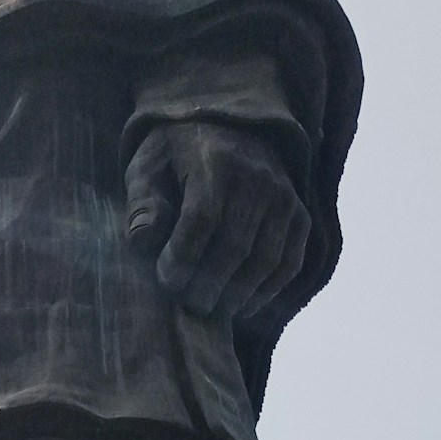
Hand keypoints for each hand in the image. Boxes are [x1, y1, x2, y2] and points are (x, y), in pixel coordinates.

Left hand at [125, 119, 309, 321]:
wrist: (227, 128)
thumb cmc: (176, 156)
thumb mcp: (148, 167)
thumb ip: (142, 203)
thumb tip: (143, 239)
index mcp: (213, 161)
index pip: (202, 219)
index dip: (183, 258)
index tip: (166, 281)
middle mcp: (256, 178)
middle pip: (235, 246)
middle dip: (209, 285)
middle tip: (188, 306)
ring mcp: (283, 198)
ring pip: (265, 260)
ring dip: (238, 295)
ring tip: (212, 311)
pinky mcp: (298, 216)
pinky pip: (289, 262)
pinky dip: (267, 292)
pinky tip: (242, 307)